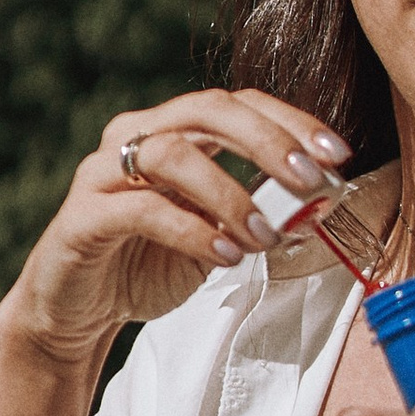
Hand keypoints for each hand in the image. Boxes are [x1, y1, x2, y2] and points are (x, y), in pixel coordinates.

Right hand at [0, 86, 351, 376]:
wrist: (77, 311)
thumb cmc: (147, 264)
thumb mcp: (214, 237)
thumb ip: (254, 214)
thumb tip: (315, 204)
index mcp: (170, 130)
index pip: (236, 104)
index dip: (289, 121)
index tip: (337, 154)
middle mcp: (134, 136)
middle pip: (206, 110)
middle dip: (266, 140)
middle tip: (309, 180)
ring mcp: (102, 171)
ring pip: (172, 154)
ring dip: (230, 194)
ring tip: (266, 237)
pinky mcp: (82, 215)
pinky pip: (142, 209)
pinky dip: (192, 230)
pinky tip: (225, 254)